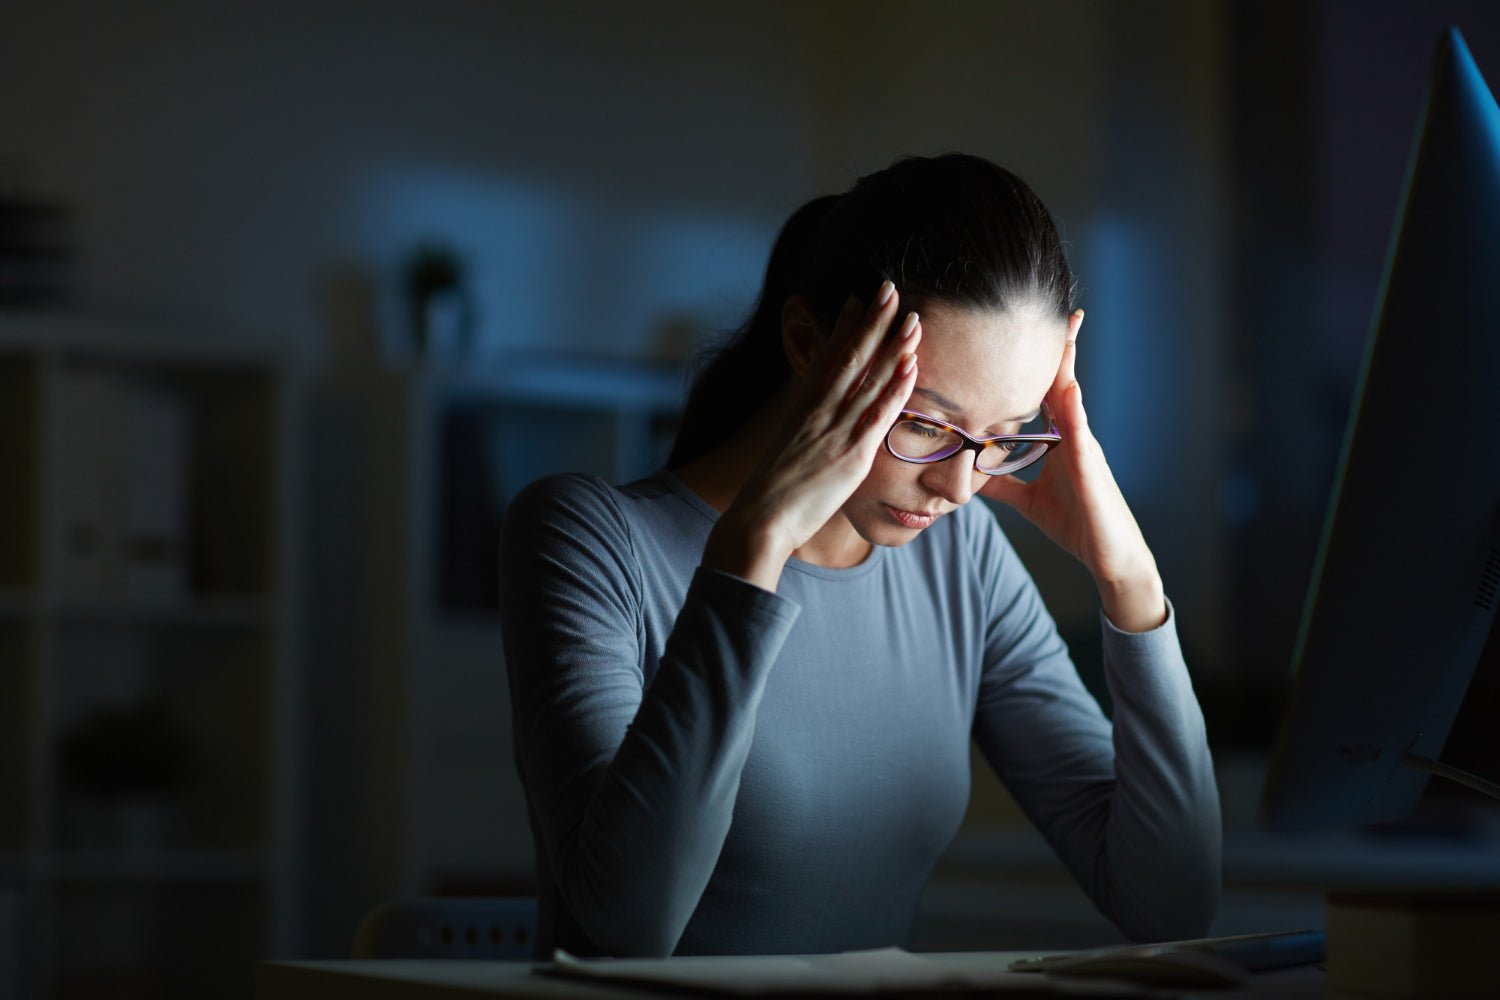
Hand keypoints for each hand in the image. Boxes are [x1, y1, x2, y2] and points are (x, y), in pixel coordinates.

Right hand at [704, 282, 920, 590]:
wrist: (759, 520)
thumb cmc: (772, 495)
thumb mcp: (787, 454)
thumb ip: (806, 436)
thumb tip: (815, 431)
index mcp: (802, 410)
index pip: (826, 359)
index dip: (843, 328)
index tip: (857, 300)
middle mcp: (818, 412)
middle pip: (849, 356)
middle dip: (871, 321)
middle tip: (889, 287)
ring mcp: (834, 430)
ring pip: (867, 378)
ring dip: (891, 345)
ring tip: (911, 315)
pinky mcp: (850, 454)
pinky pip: (877, 414)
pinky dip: (895, 387)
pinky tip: (911, 364)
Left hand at [980, 310, 1166, 630]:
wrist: (1108, 557)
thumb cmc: (1075, 524)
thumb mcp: (1026, 500)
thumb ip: (1002, 482)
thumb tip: (967, 472)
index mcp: (1061, 438)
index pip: (1046, 390)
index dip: (1037, 360)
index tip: (1026, 326)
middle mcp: (1075, 435)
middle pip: (1064, 380)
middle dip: (1062, 345)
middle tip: (1059, 304)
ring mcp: (1085, 448)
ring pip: (1074, 398)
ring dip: (1067, 364)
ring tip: (1064, 328)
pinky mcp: (1091, 470)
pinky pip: (1081, 434)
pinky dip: (1074, 410)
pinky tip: (1069, 389)